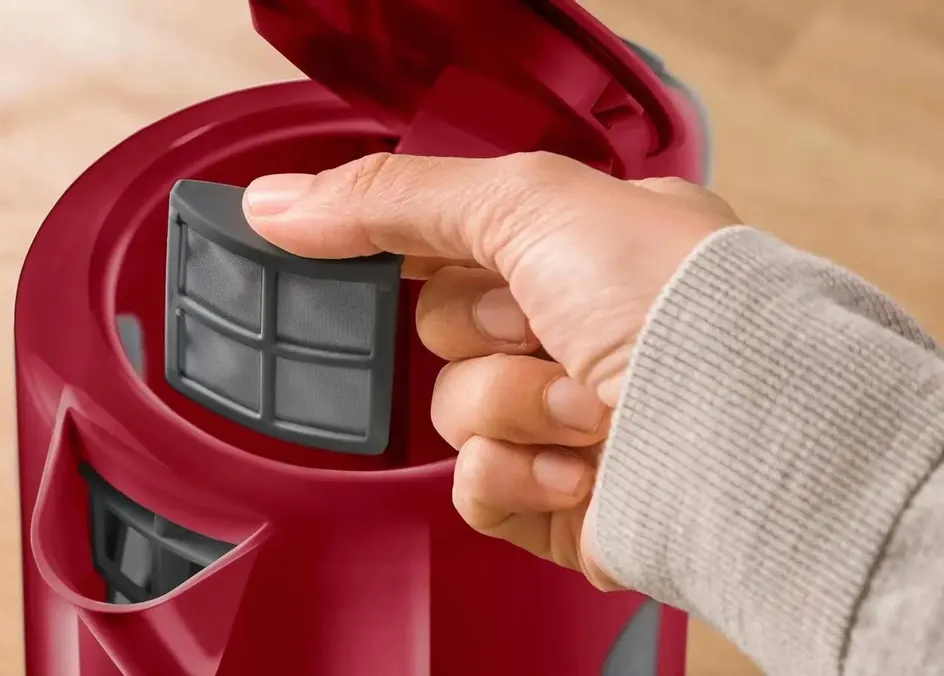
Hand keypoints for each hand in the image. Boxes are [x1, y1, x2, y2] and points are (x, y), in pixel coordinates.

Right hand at [241, 152, 740, 586]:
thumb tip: (274, 202)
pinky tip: (581, 468)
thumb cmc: (668, 303)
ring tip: (588, 409)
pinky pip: (475, 489)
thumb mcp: (522, 204)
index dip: (403, 248)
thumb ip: (392, 197)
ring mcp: (568, 417)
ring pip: (455, 413)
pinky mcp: (558, 499)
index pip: (452, 241)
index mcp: (581, 247)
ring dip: (510, 409)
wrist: (736, 438)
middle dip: (482, 334)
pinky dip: (518, 477)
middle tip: (538, 327)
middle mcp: (577, 329)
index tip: (351, 252)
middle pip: (442, 330)